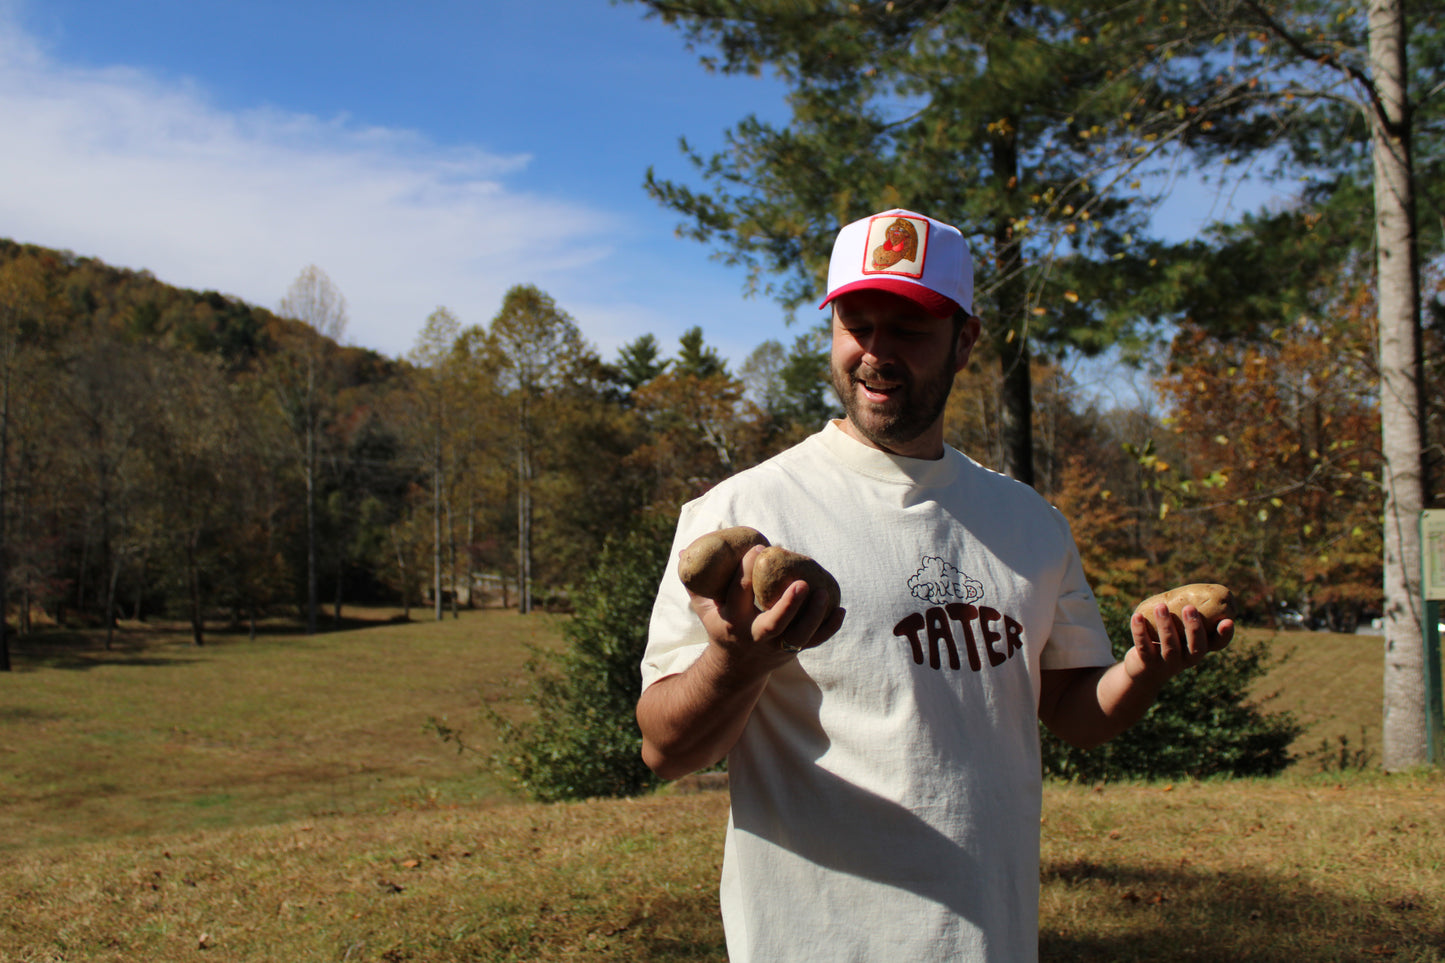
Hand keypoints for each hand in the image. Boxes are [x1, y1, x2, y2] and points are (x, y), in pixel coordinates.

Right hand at [686, 545, 844, 666]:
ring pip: (798, 635)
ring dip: (813, 616)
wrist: (735, 669)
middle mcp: (754, 636)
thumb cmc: (720, 625)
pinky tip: (841, 609)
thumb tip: (684, 551)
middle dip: (787, 605)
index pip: (739, 594)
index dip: (747, 570)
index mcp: (731, 620)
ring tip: (824, 592)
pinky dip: (830, 628)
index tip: (760, 548)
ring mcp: (776, 647)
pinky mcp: (792, 652)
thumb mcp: (704, 607)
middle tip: (801, 582)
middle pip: (773, 623)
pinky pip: (815, 642)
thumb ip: (696, 580)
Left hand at [1124, 602, 1232, 682]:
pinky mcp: (1147, 663)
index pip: (1218, 644)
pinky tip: (1136, 616)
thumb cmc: (1169, 642)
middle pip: (1196, 647)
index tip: (1228, 621)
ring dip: (1165, 625)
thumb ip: (1189, 614)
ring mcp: (1167, 663)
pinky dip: (1139, 631)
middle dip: (1194, 627)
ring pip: (1169, 646)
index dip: (1225, 634)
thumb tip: (1202, 587)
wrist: (1144, 670)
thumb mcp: (1182, 631)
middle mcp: (1187, 659)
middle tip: (1190, 608)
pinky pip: (1144, 646)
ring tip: (1161, 606)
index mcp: (1199, 648)